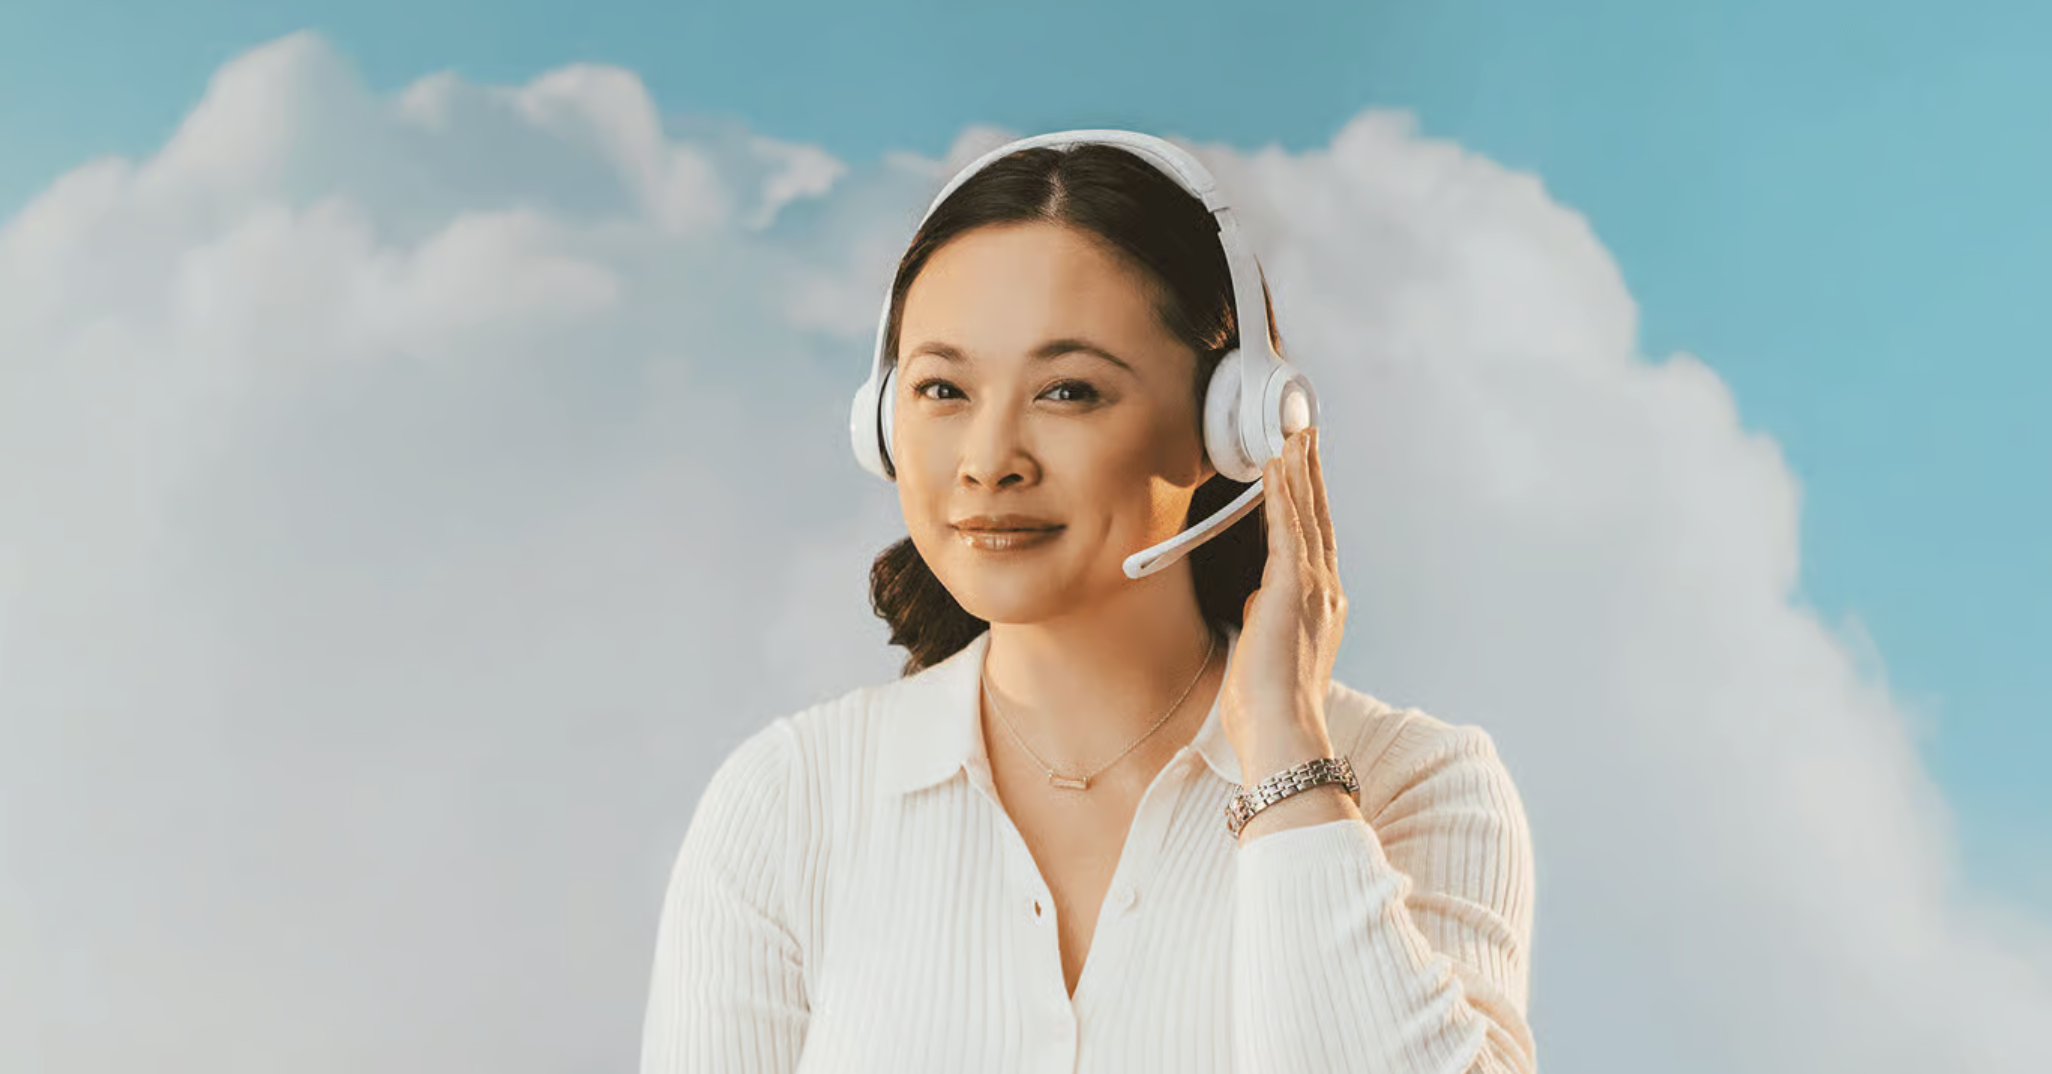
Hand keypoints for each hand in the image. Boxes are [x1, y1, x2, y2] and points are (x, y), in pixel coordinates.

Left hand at [1218, 426, 1347, 764]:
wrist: (1283, 731)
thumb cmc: (1271, 706)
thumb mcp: (1272, 650)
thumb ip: (1271, 619)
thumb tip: (1260, 601)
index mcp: (1324, 606)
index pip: (1317, 539)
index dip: (1312, 500)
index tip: (1306, 467)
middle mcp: (1326, 590)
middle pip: (1318, 516)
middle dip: (1311, 472)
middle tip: (1305, 432)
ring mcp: (1312, 587)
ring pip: (1305, 514)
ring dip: (1297, 471)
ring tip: (1292, 434)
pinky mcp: (1290, 588)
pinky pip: (1285, 528)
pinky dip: (1280, 494)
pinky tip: (1274, 467)